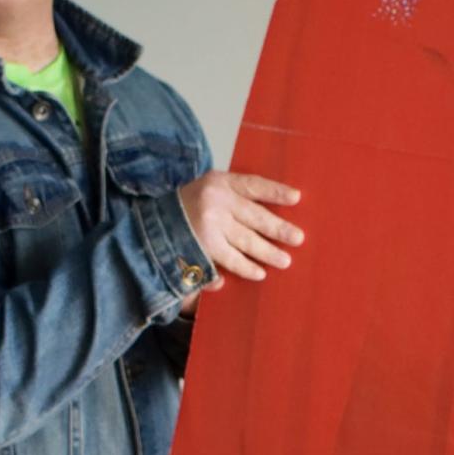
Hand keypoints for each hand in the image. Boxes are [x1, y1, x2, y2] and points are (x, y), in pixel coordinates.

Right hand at [178, 171, 302, 281]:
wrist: (155, 225)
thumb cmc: (191, 207)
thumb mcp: (210, 190)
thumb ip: (236, 196)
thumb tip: (274, 209)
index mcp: (219, 182)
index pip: (253, 185)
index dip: (275, 192)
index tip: (296, 198)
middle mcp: (216, 201)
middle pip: (255, 216)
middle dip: (279, 229)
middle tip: (298, 238)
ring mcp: (210, 225)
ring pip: (247, 241)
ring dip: (267, 252)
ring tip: (284, 260)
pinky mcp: (204, 247)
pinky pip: (232, 259)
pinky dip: (246, 268)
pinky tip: (259, 272)